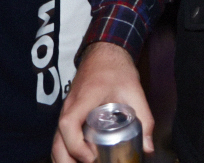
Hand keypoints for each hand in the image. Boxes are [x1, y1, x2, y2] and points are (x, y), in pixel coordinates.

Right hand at [51, 42, 152, 161]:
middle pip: (57, 139)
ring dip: (65, 157)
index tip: (92, 157)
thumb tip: (147, 147)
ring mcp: (67, 110)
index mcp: (84, 98)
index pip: (69, 124)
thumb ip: (144, 118)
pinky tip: (79, 159)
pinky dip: (66, 151)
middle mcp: (70, 106)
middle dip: (67, 160)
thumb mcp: (134, 91)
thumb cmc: (117, 69)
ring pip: (56, 140)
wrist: (105, 52)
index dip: (76, 145)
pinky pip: (61, 136)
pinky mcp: (69, 113)